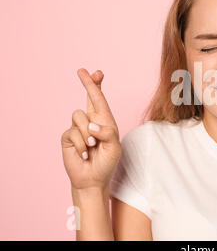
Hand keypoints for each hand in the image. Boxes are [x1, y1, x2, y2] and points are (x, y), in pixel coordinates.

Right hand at [61, 69, 121, 190]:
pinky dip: (81, 145)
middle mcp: (91, 121)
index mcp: (105, 121)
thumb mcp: (114, 147)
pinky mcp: (68, 137)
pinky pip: (72, 133)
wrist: (92, 179)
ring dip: (87, 133)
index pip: (101, 100)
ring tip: (93, 146)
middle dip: (87, 83)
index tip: (97, 72)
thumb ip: (107, 133)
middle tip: (82, 71)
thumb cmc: (106, 162)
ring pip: (79, 116)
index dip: (98, 85)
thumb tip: (92, 125)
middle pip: (88, 98)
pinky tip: (84, 154)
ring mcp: (78, 128)